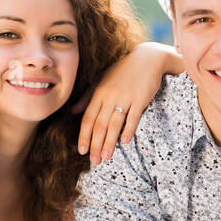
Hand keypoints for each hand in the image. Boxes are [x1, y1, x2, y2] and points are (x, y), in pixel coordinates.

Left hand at [75, 42, 183, 162]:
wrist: (147, 59)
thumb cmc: (123, 71)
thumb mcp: (102, 80)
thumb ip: (87, 97)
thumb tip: (73, 111)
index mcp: (99, 93)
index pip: (88, 118)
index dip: (84, 135)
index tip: (82, 151)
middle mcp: (110, 96)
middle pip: (99, 124)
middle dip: (95, 144)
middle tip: (94, 161)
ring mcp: (125, 97)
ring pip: (114, 123)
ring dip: (109, 141)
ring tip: (106, 157)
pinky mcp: (140, 99)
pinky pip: (133, 117)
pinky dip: (128, 129)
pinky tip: (124, 142)